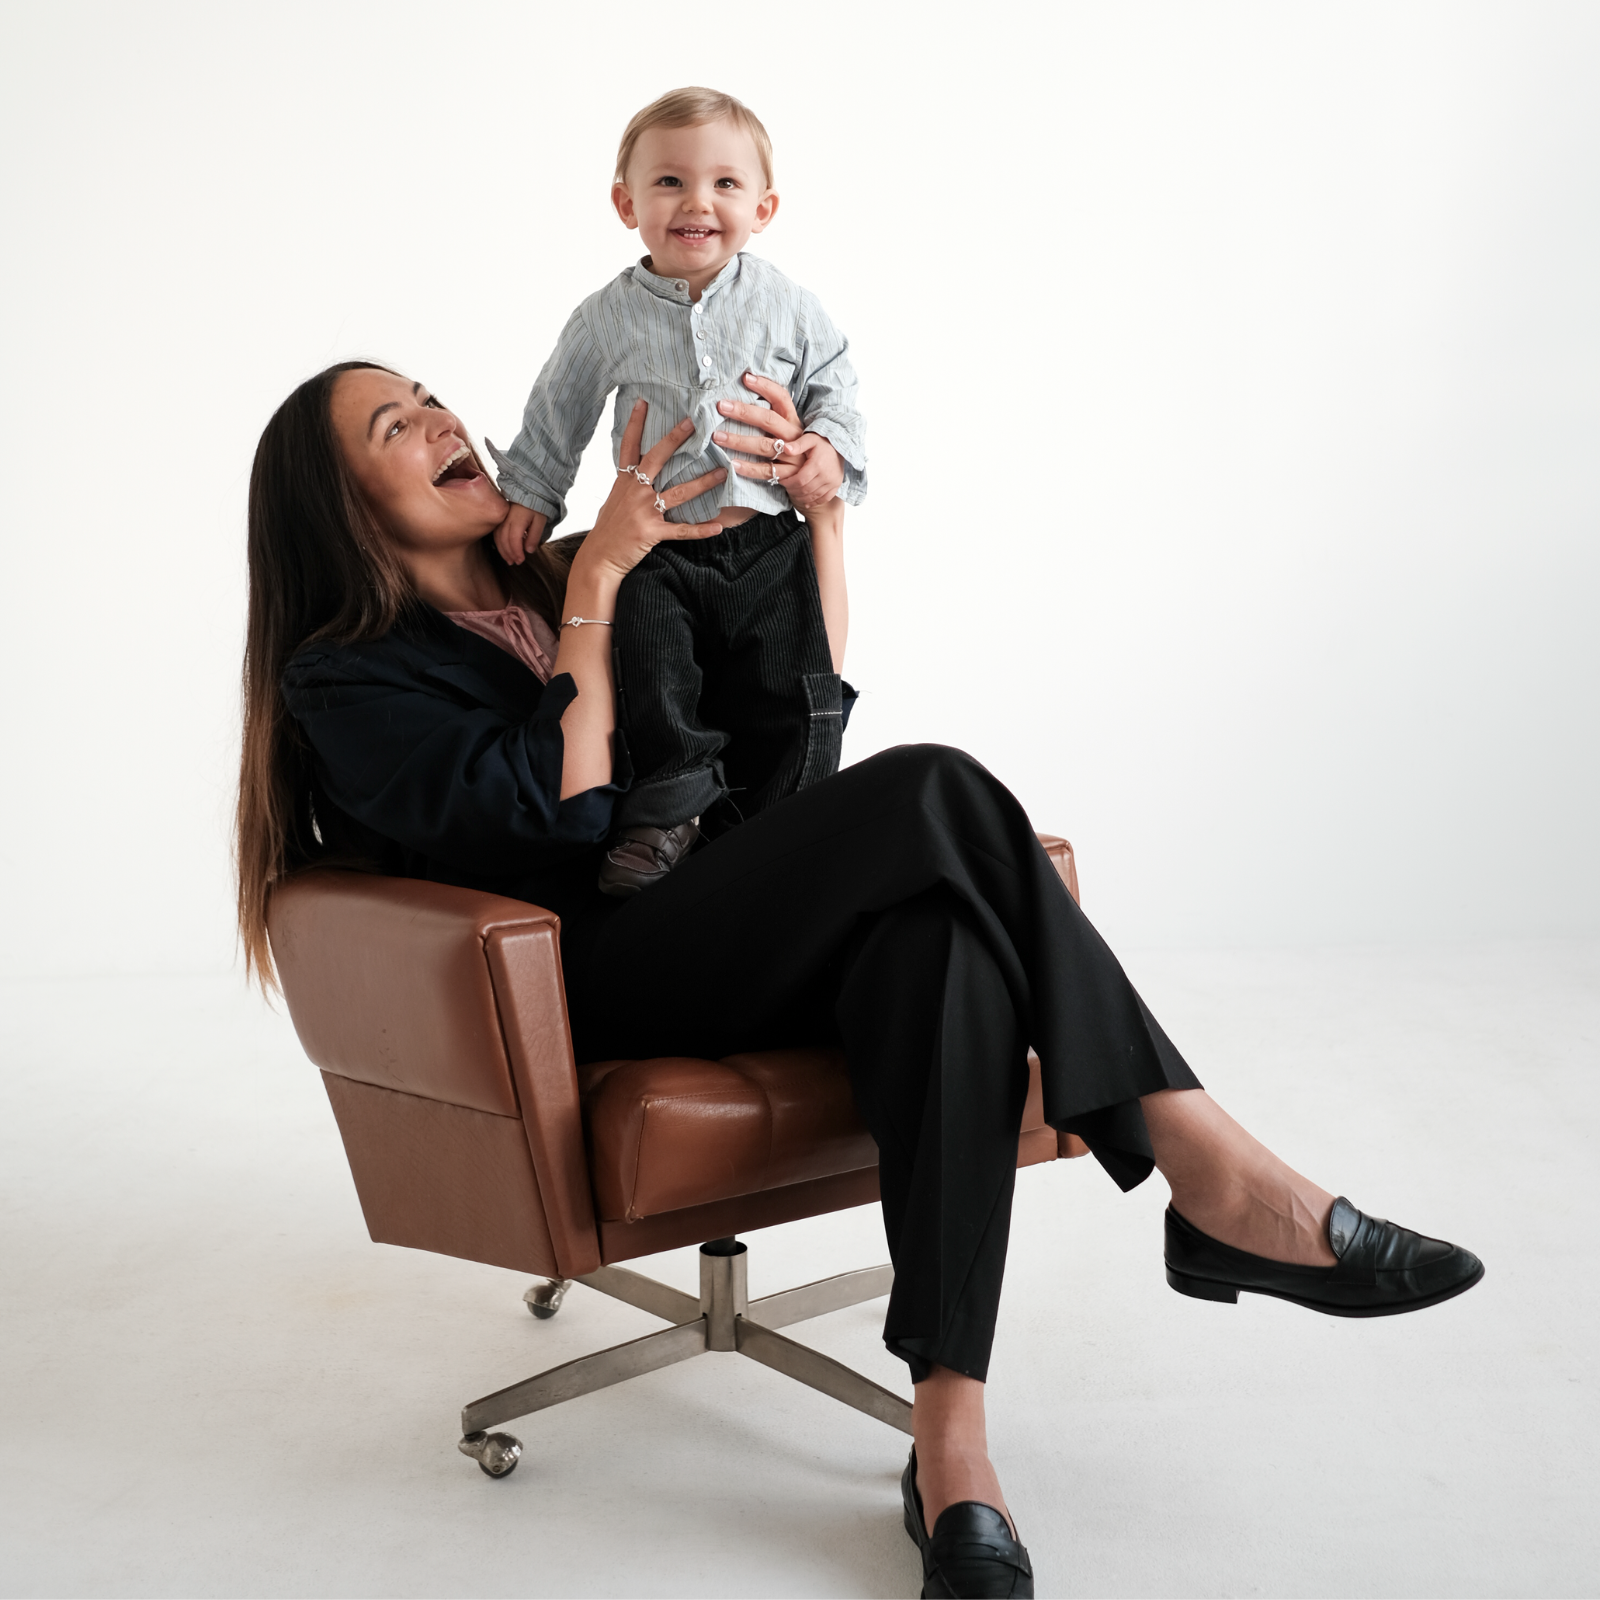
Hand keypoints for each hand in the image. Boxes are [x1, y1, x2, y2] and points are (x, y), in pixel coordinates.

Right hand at [493, 503, 548, 565]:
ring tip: (509, 560)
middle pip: (504, 539)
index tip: (521, 560)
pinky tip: (504, 549)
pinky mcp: (500, 518)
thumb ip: (534, 536)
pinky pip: (496, 532)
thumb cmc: (537, 506)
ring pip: (498, 537)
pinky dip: (499, 543)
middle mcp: (507, 518)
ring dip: (502, 550)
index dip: (516, 552)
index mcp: (518, 519)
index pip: (513, 539)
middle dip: (509, 553)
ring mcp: (502, 518)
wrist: (530, 491)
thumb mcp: (540, 521)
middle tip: (515, 562)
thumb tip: (528, 550)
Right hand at [570, 400, 726, 596]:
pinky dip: (700, 529)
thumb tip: (638, 472)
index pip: (629, 446)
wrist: (598, 558)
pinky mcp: (651, 533)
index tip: (643, 401)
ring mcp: (643, 512)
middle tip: (694, 422)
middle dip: (676, 439)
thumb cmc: (608, 529)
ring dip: (703, 483)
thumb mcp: (614, 500)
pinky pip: (681, 530)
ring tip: (723, 472)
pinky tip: (718, 526)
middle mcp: (634, 492)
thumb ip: (629, 484)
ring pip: (678, 493)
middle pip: (657, 459)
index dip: (635, 423)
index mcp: (624, 482)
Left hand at [711, 373, 845, 509]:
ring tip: (718, 436)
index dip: (765, 386)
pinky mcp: (789, 476)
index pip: (782, 397)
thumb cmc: (799, 453)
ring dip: (739, 440)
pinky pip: (767, 471)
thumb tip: (745, 402)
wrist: (822, 483)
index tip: (746, 377)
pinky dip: (749, 469)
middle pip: (769, 420)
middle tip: (722, 406)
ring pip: (764, 446)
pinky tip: (732, 464)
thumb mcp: (791, 433)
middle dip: (744, 411)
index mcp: (794, 422)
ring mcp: (793, 457)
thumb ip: (773, 420)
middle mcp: (794, 436)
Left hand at [785, 433, 843, 510]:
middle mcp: (826, 476)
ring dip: (801, 497)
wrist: (840, 445)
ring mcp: (832, 482)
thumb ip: (797, 444)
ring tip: (793, 493)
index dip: (789, 483)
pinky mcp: (836, 486)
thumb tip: (785, 448)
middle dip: (793, 490)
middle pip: (805, 490)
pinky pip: (824, 498)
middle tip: (786, 487)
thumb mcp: (809, 439)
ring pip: (813, 496)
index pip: (799, 480)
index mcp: (817, 465)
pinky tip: (806, 502)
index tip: (782, 481)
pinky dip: (814, 502)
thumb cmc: (822, 441)